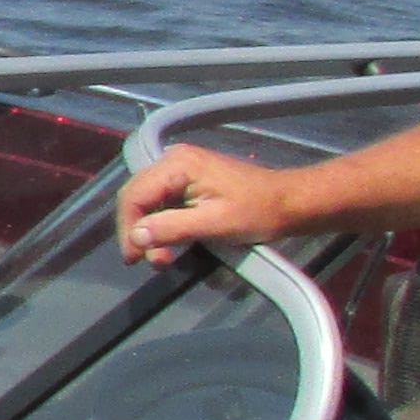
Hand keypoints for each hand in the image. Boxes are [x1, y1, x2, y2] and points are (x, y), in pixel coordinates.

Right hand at [117, 144, 303, 262]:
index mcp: (177, 164)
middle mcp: (173, 159)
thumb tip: (135, 237)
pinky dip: (162, 223)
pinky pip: (162, 200)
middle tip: (150, 261)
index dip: (128, 229)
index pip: (134, 196)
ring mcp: (180, 167)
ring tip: (163, 256)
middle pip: (136, 196)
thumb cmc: (257, 212)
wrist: (291, 202)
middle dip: (138, 232)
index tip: (134, 259)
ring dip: (150, 230)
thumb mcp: (214, 224)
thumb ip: (172, 228)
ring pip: (147, 200)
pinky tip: (170, 241)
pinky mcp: (188, 178)